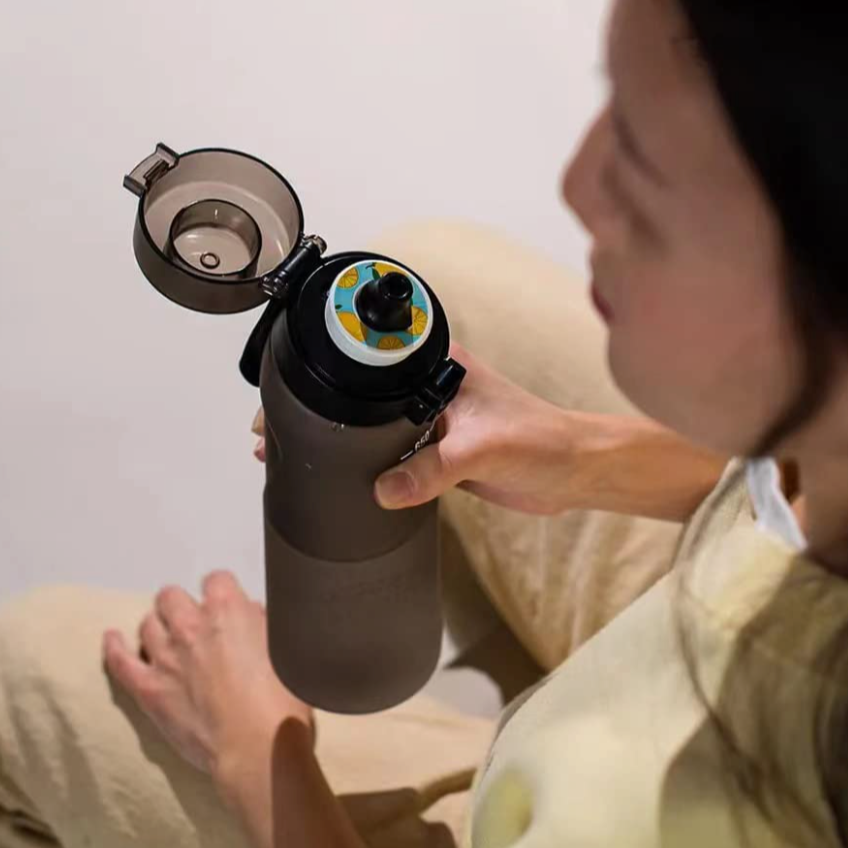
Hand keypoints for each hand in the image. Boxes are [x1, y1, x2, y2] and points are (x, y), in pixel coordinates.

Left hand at [102, 570, 313, 780]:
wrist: (257, 746)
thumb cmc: (280, 701)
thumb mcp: (284, 649)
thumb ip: (261, 625)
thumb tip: (250, 617)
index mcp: (228, 609)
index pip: (216, 580)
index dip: (221, 593)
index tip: (225, 605)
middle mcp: (192, 625)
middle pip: (172, 597)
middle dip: (182, 606)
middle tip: (193, 623)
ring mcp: (166, 656)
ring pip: (148, 624)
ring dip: (158, 627)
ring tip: (167, 639)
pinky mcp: (149, 689)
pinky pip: (120, 660)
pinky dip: (114, 647)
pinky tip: (113, 639)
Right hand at [251, 342, 580, 514]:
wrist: (571, 476)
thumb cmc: (542, 442)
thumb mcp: (482, 450)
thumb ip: (432, 469)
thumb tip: (384, 490)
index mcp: (437, 367)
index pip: (368, 357)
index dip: (325, 369)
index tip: (288, 390)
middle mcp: (427, 388)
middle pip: (359, 393)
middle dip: (318, 409)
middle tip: (275, 431)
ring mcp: (429, 421)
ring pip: (369, 428)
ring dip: (338, 441)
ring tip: (292, 454)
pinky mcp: (435, 453)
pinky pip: (389, 458)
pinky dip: (364, 467)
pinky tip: (340, 479)